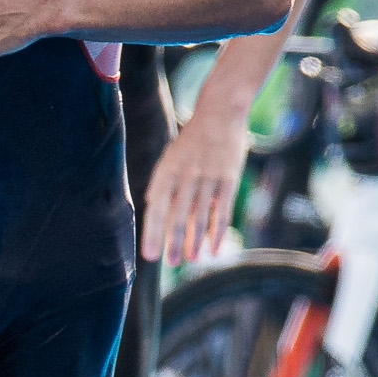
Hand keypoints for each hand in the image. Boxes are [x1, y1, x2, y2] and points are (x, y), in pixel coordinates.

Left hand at [141, 105, 250, 263]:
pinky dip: (217, 232)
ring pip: (200, 217)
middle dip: (174, 243)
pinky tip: (213, 249)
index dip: (152, 233)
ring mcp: (208, 178)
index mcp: (166, 170)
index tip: (149, 255)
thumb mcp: (170, 158)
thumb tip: (153, 213)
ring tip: (189, 260)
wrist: (219, 113)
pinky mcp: (228, 180)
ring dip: (194, 241)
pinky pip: (222, 212)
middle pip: (178, 216)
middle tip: (170, 263)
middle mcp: (186, 176)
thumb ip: (163, 185)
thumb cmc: (191, 141)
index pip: (156, 208)